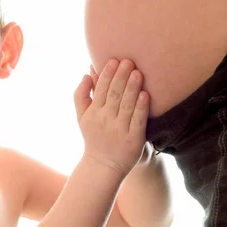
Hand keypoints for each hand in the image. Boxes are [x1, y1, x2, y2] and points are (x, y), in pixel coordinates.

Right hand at [73, 59, 148, 174]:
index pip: (100, 89)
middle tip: (128, 61)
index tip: (114, 60)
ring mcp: (120, 130)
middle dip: (121, 77)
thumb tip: (86, 74)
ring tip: (138, 73)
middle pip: (114, 95)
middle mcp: (105, 120)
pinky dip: (141, 107)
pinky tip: (145, 95)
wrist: (103, 166)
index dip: (107, 74)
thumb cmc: (94, 136)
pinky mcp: (134, 139)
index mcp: (93, 113)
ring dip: (132, 88)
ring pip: (126, 105)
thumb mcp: (82, 117)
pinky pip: (137, 121)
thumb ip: (81, 95)